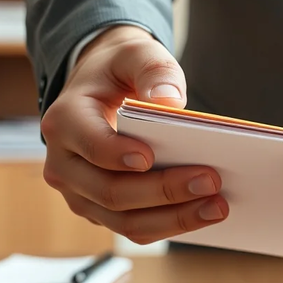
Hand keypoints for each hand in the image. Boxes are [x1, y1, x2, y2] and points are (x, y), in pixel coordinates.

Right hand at [40, 25, 228, 243]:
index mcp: (65, 121)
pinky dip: (171, 225)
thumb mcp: (136, 54)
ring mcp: (80, 194)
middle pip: (111, 192)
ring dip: (174, 219)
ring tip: (217, 207)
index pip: (89, 145)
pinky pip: (135, 228)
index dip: (117, 154)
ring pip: (124, 221)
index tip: (151, 156)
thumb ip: (154, 70)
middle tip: (211, 181)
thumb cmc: (120, 71)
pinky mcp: (101, 211)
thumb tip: (171, 102)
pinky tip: (205, 212)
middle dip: (164, 191)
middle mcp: (64, 164)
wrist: (103, 90)